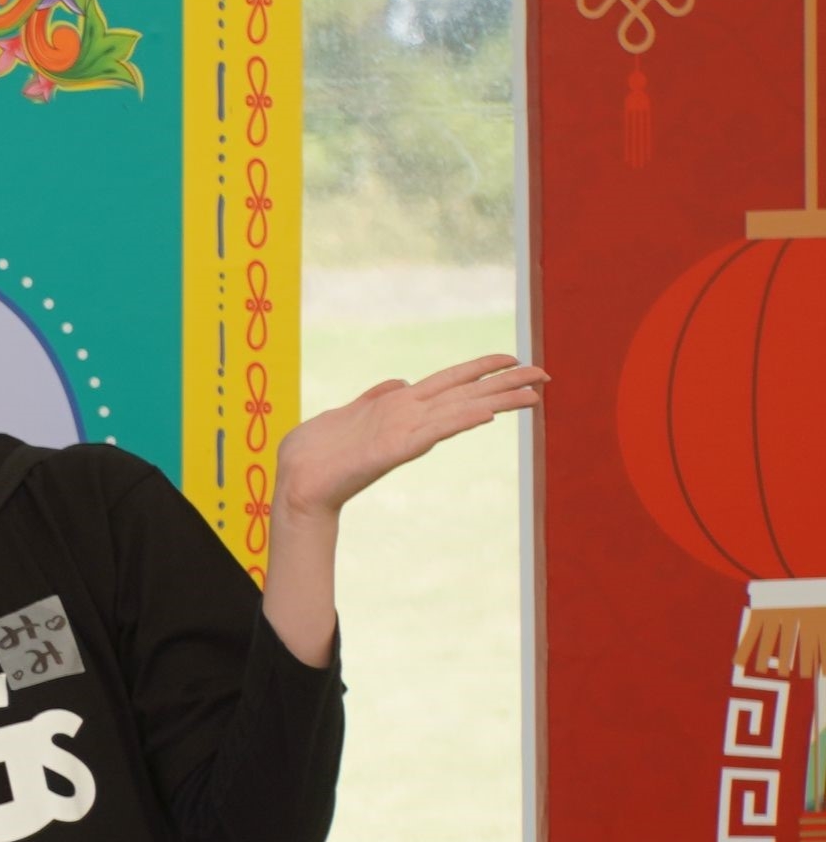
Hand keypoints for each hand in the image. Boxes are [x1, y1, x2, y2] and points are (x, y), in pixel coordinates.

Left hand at [273, 353, 544, 520]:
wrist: (295, 483)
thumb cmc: (316, 452)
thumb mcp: (345, 414)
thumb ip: (374, 399)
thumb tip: (400, 382)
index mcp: (399, 406)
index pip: (451, 382)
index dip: (482, 368)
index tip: (514, 358)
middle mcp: (409, 418)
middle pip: (467, 394)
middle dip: (506, 384)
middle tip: (546, 374)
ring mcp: (403, 434)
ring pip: (458, 412)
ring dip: (496, 402)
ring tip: (532, 395)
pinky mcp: (391, 451)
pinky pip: (430, 434)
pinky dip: (457, 424)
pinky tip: (485, 415)